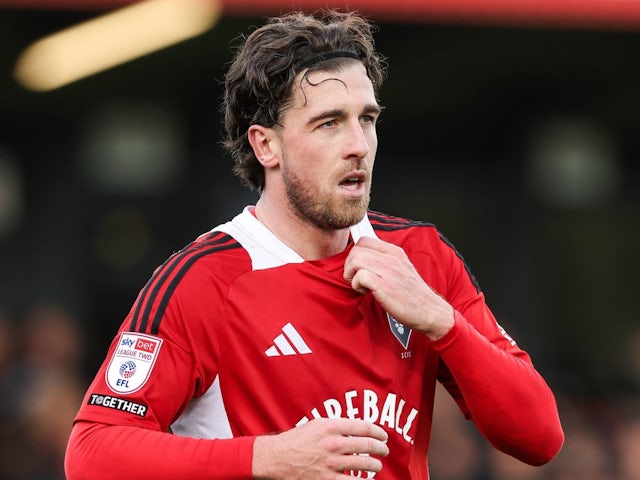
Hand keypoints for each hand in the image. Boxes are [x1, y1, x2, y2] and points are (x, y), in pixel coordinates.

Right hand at [252, 418, 388, 478]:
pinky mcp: (327, 479)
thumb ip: (337, 426)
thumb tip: (357, 430)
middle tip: (384, 450)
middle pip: (368, 445)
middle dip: (381, 449)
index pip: (364, 427)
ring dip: (375, 466)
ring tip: (377, 466)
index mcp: (332, 426)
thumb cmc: (296, 439)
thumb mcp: (316, 425)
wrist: (276, 458)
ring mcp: (331, 463)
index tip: (383, 436)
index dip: (378, 431)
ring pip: (364, 464)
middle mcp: (334, 443)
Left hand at [343, 236, 453, 339]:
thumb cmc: (412, 294)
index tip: (358, 267)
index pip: (364, 240)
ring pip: (355, 260)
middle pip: (356, 249)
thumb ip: (384, 261)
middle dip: (350, 265)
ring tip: (362, 285)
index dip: (355, 254)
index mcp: (394, 252)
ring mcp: (389, 271)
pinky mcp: (385, 286)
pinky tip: (366, 292)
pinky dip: (357, 285)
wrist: (429, 311)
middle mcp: (392, 258)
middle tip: (358, 279)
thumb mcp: (400, 269)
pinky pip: (360, 276)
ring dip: (352, 275)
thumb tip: (363, 258)